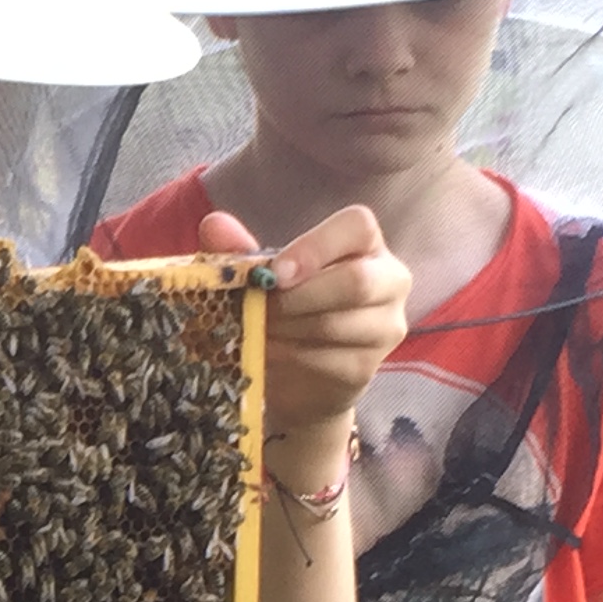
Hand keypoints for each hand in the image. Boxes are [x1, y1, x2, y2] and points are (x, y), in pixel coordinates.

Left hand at [203, 206, 410, 470]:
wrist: (299, 376)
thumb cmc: (285, 309)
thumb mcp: (261, 276)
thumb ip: (239, 250)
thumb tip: (213, 225)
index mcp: (365, 244)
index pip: (357, 226)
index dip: (315, 247)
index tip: (275, 273)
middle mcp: (389, 280)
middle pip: (355, 281)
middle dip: (295, 297)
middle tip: (257, 308)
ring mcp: (384, 326)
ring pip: (334, 324)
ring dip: (284, 329)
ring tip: (255, 330)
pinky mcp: (367, 367)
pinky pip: (326, 361)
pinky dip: (287, 358)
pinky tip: (267, 354)